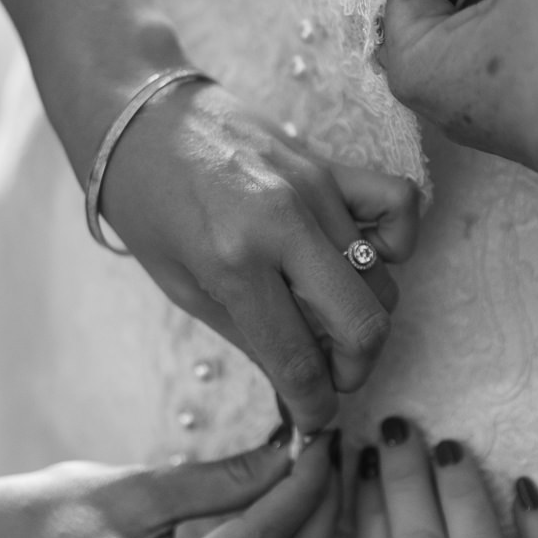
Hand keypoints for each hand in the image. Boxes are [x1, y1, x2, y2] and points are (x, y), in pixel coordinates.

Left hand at [100, 78, 420, 431]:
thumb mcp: (179, 286)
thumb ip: (248, 337)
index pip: (300, 360)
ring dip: (361, 317)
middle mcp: (283, 225)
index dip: (315, 407)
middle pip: (364, 324)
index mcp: (234, 262)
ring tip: (323, 319)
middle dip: (353, 369)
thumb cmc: (146, 204)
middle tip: (327, 374)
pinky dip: (398, 243)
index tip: (313, 419)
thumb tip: (298, 388)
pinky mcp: (331, 163)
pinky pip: (400, 205)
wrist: (137, 118)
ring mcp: (316, 189)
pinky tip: (364, 258)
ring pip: (381, 280)